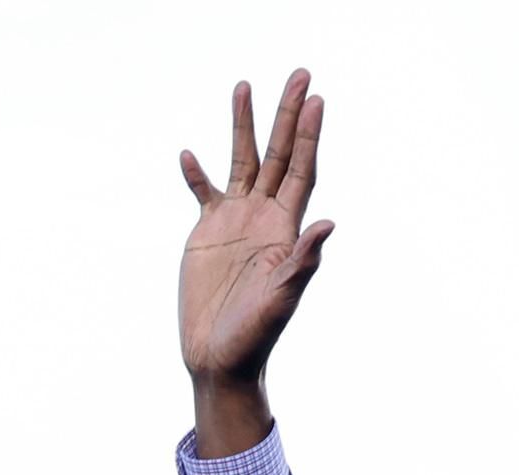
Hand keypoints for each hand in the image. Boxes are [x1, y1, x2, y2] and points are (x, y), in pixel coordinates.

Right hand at [177, 71, 330, 456]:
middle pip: (278, 155)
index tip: (316, 100)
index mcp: (285, 229)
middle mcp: (263, 217)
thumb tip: (328, 223)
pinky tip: (190, 155)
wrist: (220, 358)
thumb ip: (302, 261)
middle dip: (287, 115)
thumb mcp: (282, 299)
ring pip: (242, 162)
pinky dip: (196, 174)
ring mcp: (234, 222)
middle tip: (300, 74)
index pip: (302, 171)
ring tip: (243, 86)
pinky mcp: (206, 234)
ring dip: (243, 126)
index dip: (308, 136)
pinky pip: (203, 193)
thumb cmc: (256, 336)